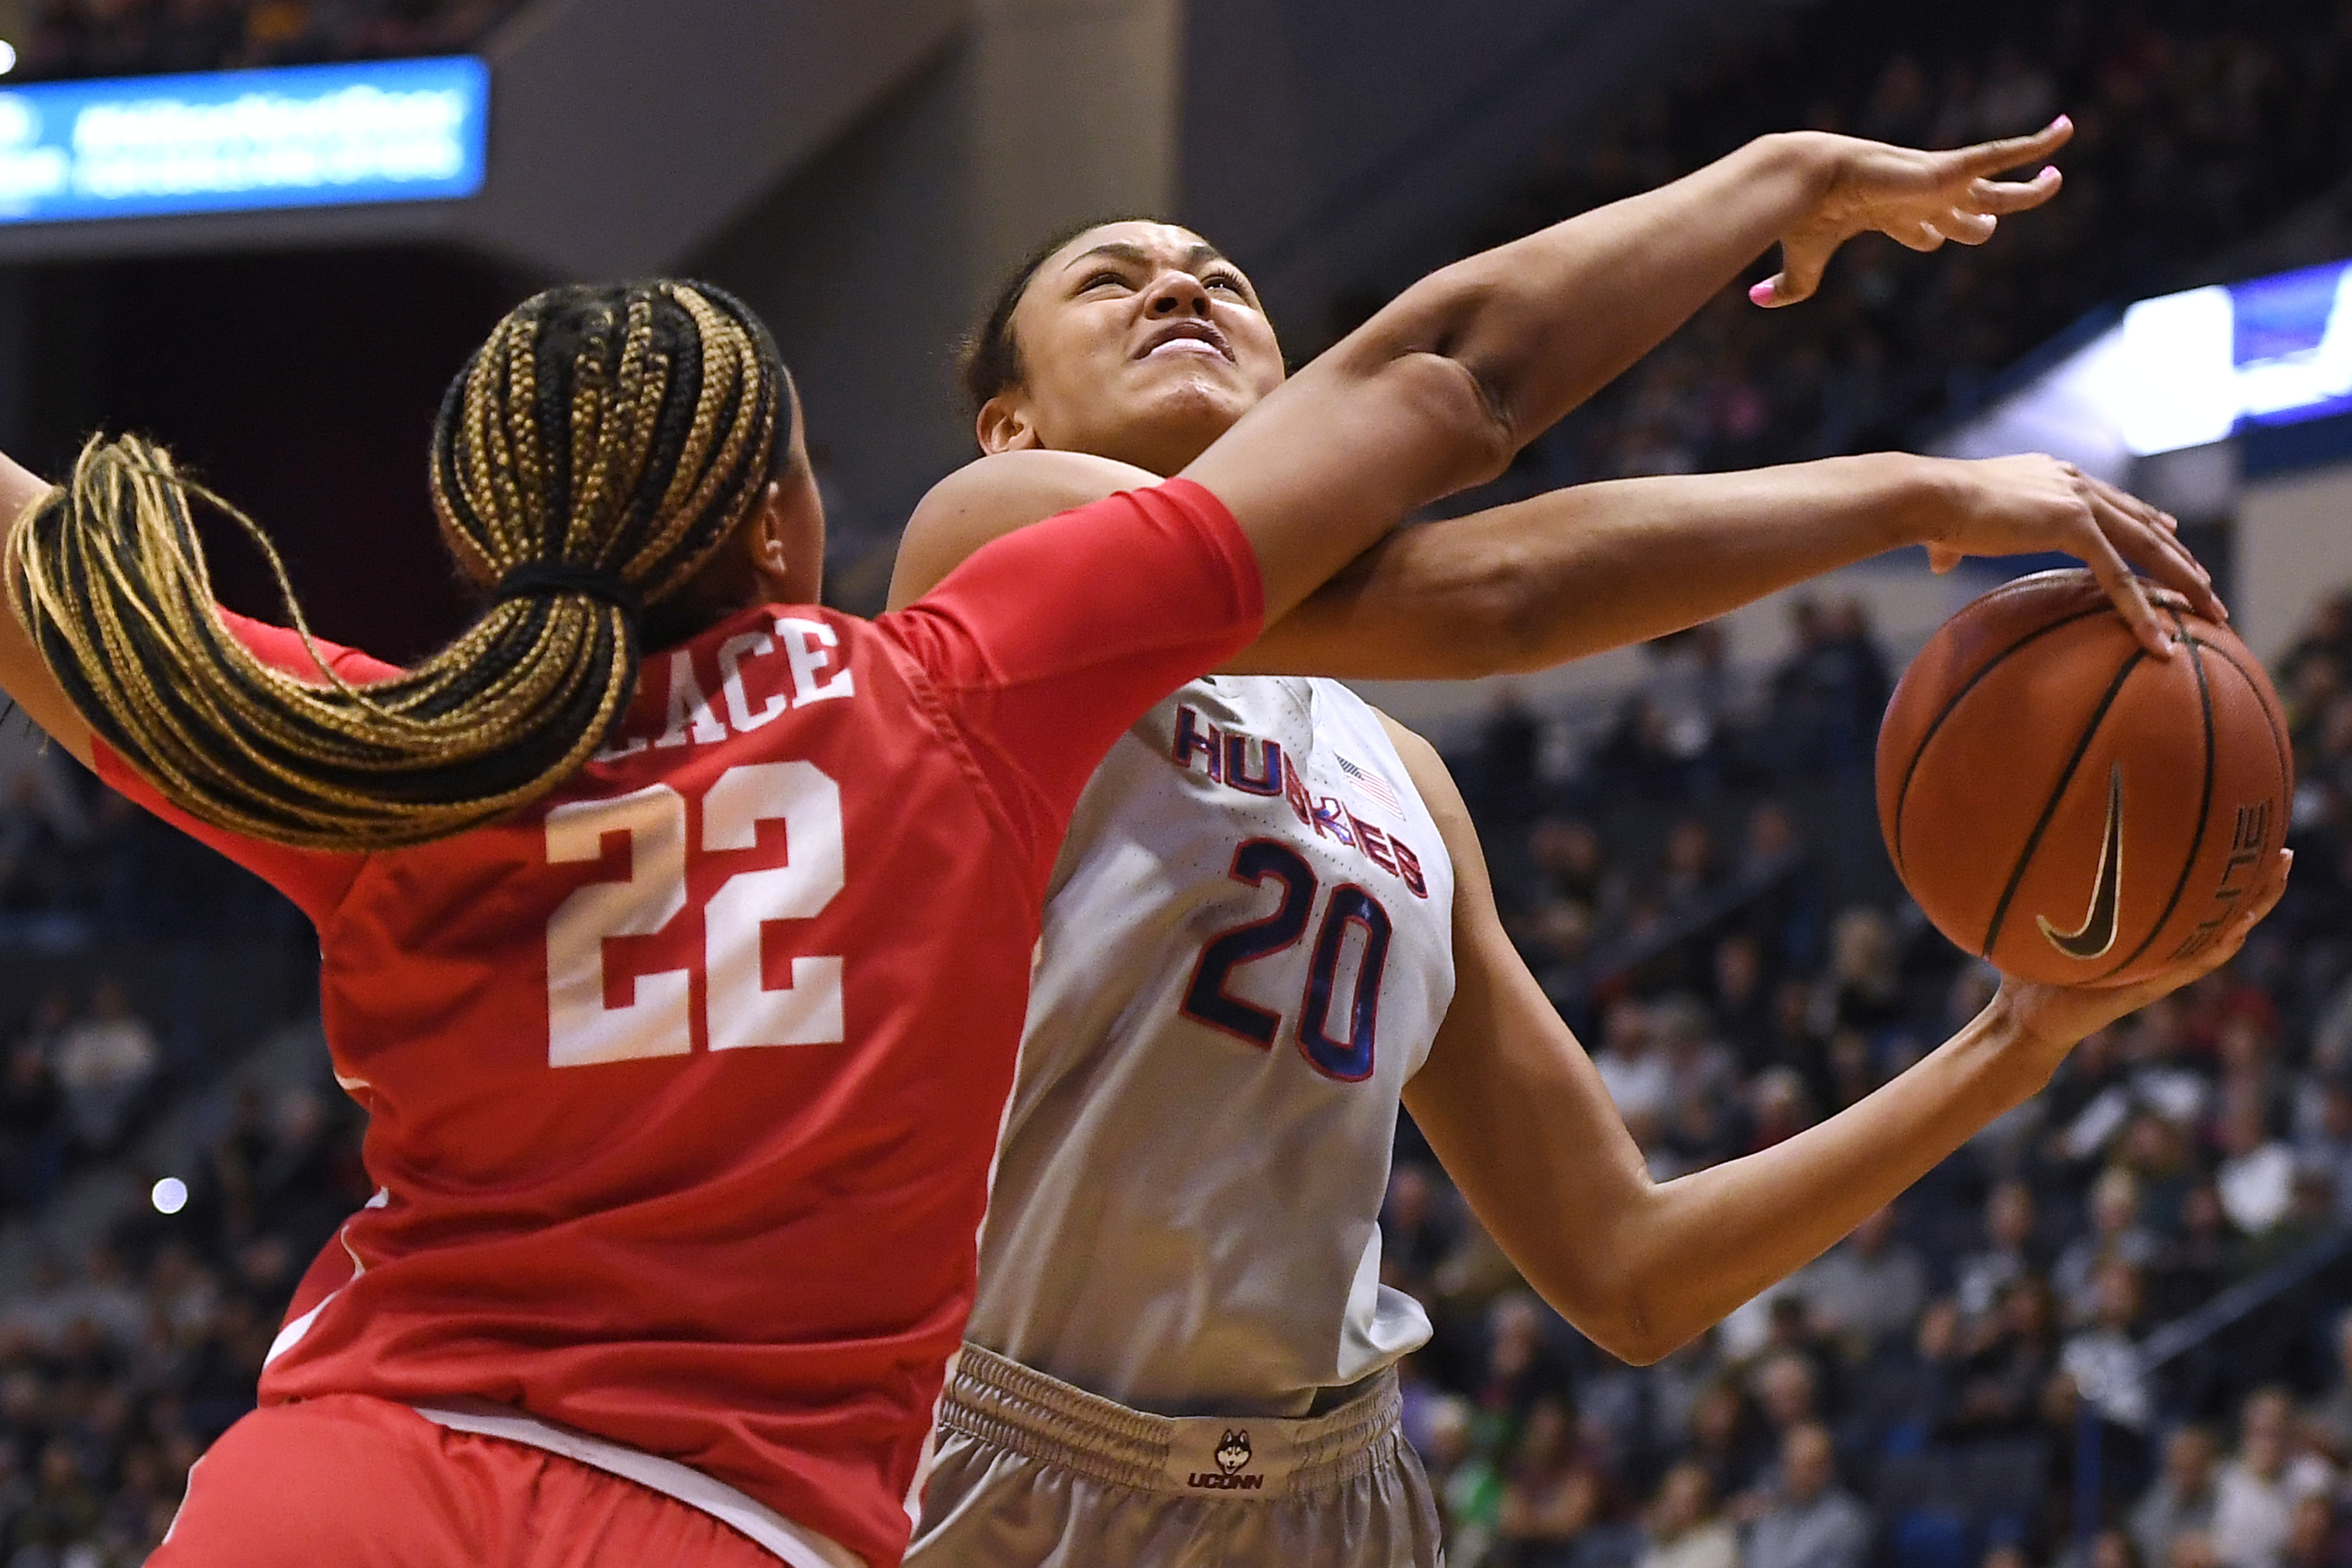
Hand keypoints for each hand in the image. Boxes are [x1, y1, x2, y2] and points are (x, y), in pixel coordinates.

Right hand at [1750, 118, 2072, 307]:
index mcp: (1889, 214)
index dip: (1933, 237)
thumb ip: (1789, 285)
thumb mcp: (1802, 261)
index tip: (1933, 241)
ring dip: (2029, 185)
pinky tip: (2066, 132)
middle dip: (1984, 219)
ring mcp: (1936, 183)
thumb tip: (1753, 299)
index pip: (1924, 228)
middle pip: (1965, 210)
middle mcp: (1918, 196)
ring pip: (1997, 189)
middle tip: (1994, 224)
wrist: (1801, 181)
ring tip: (2057, 177)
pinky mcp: (1945, 170)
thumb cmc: (1801, 217)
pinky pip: (2002, 155)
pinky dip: (2035, 144)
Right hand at [1919, 452, 2225, 657]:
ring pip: (2147, 548)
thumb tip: (1939, 561)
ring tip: (2212, 612)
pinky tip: (2159, 639)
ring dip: (2184, 582)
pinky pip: (2118, 574)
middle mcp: (2074, 482)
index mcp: (2054, 477)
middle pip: (2144, 525)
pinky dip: (2140, 608)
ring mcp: (2079, 501)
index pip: (2114, 502)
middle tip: (2208, 587)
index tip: (2173, 534)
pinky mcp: (2073, 524)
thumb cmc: (1933, 511)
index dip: (2148, 520)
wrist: (1929, 495)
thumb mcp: (1954, 528)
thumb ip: (1956, 544)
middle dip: (2181, 558)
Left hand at [1991, 849, 2291, 1066]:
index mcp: (2146, 938)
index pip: (2194, 903)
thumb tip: (2039, 838)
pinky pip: (2186, 969)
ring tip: (2275, 881)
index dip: (2225, 877)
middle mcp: (2160, 955)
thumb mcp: (2049, 921)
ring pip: (2217, 942)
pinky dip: (2211, 950)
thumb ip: (2055, 890)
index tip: (2252, 840)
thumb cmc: (2033, 972)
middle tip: (2285, 855)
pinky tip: (2235, 930)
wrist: (2023, 1023)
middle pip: (2221, 919)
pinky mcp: (2142, 992)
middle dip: (2256, 888)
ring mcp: (2156, 974)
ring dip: (2248, 913)